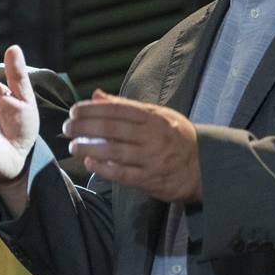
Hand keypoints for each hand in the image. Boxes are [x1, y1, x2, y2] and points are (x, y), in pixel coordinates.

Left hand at [64, 91, 202, 202]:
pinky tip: (89, 163)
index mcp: (153, 117)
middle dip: (84, 127)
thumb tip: (97, 95)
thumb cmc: (176, 136)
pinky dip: (103, 169)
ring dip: (89, 148)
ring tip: (73, 146)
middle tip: (67, 128)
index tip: (74, 110)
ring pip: (114, 152)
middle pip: (111, 129)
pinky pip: (122, 174)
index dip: (92, 109)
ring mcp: (151, 158)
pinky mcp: (151, 179)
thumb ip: (126, 106)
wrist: (206, 166)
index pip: (117, 110)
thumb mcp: (157, 115)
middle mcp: (152, 136)